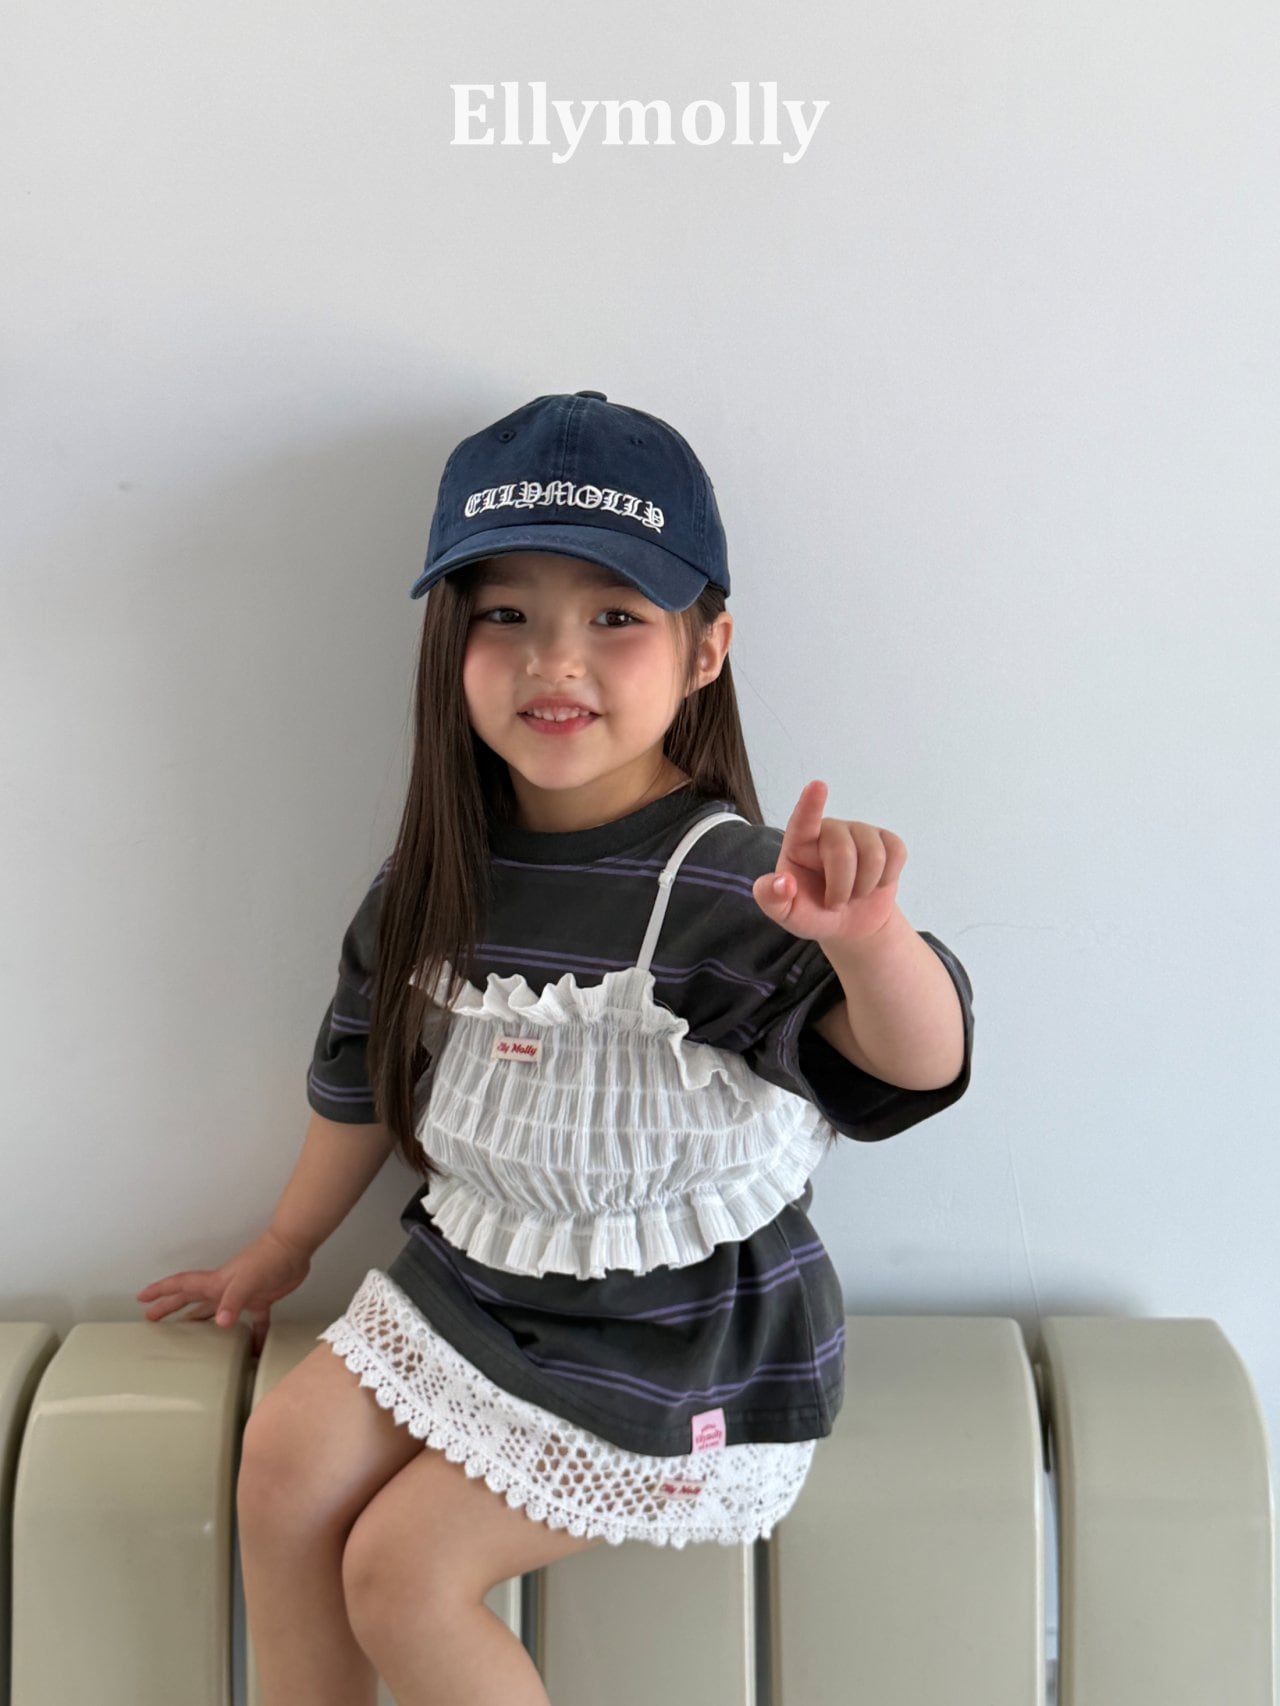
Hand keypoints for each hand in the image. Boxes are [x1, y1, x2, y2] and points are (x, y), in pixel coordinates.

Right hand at [135, 1228, 312, 1358]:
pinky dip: (252, 1336)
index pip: (181, 1286)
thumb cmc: (268, 1259)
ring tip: (189, 1337)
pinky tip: (252, 1350)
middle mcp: (224, 1289)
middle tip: (152, 1319)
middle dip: (170, 1309)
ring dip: (201, 1322)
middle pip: (191, 1300)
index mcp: (215, 1283)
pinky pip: (253, 1322)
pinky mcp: (261, 1300)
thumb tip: (220, 1324)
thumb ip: (233, 1301)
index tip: (141, 1298)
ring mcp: (242, 1295)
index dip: (160, 1291)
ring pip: (215, 1312)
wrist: (294, 1249)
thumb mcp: (247, 1281)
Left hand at [751, 779, 906, 945]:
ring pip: (874, 856)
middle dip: (841, 888)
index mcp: (800, 843)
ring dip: (865, 887)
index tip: (817, 786)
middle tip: (834, 904)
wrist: (849, 923)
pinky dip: (887, 878)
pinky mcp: (886, 839)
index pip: (803, 821)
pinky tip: (875, 883)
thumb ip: (772, 899)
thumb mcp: (786, 913)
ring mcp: (859, 832)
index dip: (810, 805)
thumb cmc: (813, 912)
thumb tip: (784, 883)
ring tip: (854, 893)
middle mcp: (830, 830)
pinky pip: (896, 853)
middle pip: (844, 853)